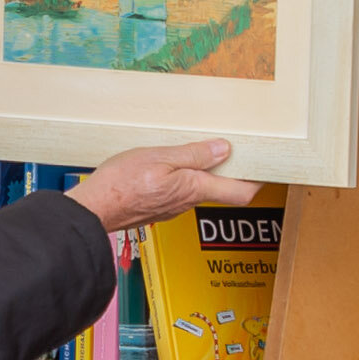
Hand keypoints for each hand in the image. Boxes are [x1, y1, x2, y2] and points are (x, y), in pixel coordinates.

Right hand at [66, 140, 256, 234]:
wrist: (93, 210)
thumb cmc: (121, 184)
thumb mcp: (160, 157)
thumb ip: (193, 155)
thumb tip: (224, 150)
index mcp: (194, 189)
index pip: (240, 192)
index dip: (257, 180)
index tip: (265, 164)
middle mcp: (188, 202)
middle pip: (222, 191)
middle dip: (232, 172)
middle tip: (235, 149)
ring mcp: (173, 207)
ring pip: (200, 190)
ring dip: (207, 174)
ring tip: (204, 150)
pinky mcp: (158, 207)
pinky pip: (181, 192)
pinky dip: (186, 178)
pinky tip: (175, 164)